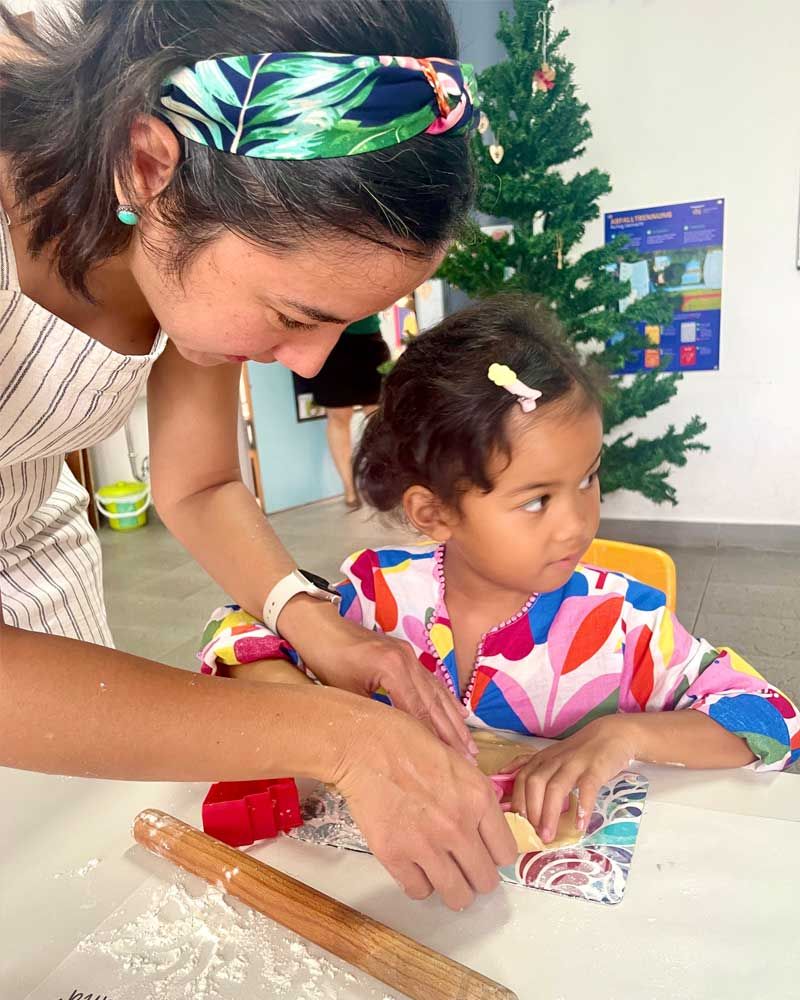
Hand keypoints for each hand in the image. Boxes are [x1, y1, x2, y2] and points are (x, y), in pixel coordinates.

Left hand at [280, 598, 476, 758]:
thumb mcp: (346, 693)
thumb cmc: (327, 660)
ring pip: (437, 693)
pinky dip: (446, 700)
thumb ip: (372, 715)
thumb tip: (390, 746)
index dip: (435, 738)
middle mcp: (408, 661)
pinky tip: (459, 714)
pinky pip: (431, 681)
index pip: (419, 711)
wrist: (321, 627)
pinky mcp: (407, 654)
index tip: (450, 762)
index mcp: (393, 670)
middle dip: (452, 733)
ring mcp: (410, 656)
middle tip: (469, 759)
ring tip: (468, 745)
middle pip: (434, 703)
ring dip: (454, 720)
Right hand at [334, 703, 517, 909]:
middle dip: (476, 876)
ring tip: (441, 873)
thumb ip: (474, 796)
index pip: (506, 853)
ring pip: (456, 896)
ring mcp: (427, 845)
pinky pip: (419, 891)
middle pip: (485, 881)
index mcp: (479, 798)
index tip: (485, 853)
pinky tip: (415, 867)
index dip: (495, 855)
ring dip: (451, 887)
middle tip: (462, 866)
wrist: (365, 745)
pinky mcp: (395, 856)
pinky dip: (419, 884)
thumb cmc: (408, 742)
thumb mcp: (457, 761)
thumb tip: (484, 825)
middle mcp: (459, 827)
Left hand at [503, 716, 638, 842]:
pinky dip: (583, 807)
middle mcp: (555, 760)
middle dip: (531, 810)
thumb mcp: (551, 755)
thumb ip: (530, 765)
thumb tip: (503, 775)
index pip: (522, 778)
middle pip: (535, 783)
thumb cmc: (579, 750)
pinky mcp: (595, 768)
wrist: (612, 734)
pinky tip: (580, 825)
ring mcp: (575, 763)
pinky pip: (587, 788)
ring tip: (549, 835)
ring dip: (550, 813)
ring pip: (556, 787)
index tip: (516, 824)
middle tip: (532, 834)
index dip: (517, 801)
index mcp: (543, 759)